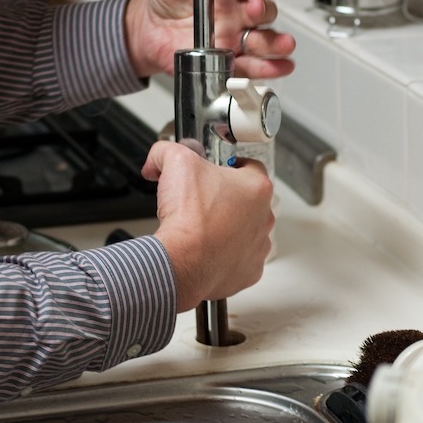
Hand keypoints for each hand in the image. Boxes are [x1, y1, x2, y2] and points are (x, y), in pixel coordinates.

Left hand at [125, 0, 296, 79]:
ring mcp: (237, 37)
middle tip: (252, 10)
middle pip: (263, 10)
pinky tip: (280, 66)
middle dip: (262, 10)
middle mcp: (238, 12)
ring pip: (265, 39)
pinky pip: (254, 66)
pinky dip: (270, 67)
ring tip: (282, 44)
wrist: (150, 31)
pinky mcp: (231, 61)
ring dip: (275, 42)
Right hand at [141, 140, 272, 311]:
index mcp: (257, 188)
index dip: (228, 166)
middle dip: (226, 198)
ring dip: (227, 228)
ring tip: (201, 227)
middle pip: (247, 200)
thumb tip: (158, 158)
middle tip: (201, 200)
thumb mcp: (174, 162)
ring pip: (245, 230)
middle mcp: (264, 217)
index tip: (214, 171)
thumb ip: (167, 151)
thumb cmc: (188, 218)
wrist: (182, 262)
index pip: (250, 166)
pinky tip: (205, 249)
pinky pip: (239, 259)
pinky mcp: (249, 271)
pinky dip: (224, 255)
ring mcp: (258, 246)